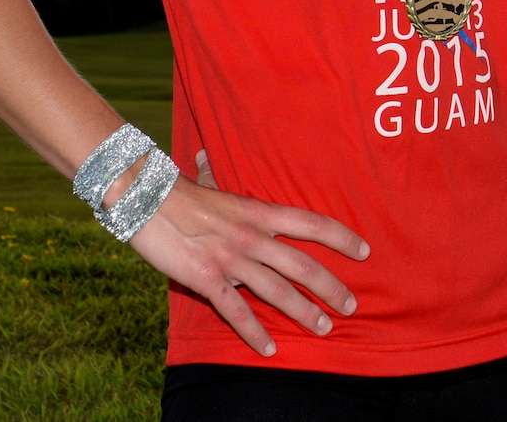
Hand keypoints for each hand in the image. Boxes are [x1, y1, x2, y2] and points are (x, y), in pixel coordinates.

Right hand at [122, 148, 369, 356]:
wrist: (142, 198)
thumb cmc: (174, 192)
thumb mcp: (204, 184)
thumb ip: (211, 176)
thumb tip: (204, 157)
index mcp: (258, 211)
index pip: (311, 223)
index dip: (341, 238)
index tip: (364, 251)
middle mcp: (252, 235)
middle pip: (303, 264)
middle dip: (331, 286)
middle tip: (351, 305)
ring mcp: (230, 258)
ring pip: (277, 290)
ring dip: (304, 312)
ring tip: (324, 327)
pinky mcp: (206, 278)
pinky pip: (236, 311)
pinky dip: (254, 332)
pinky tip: (269, 349)